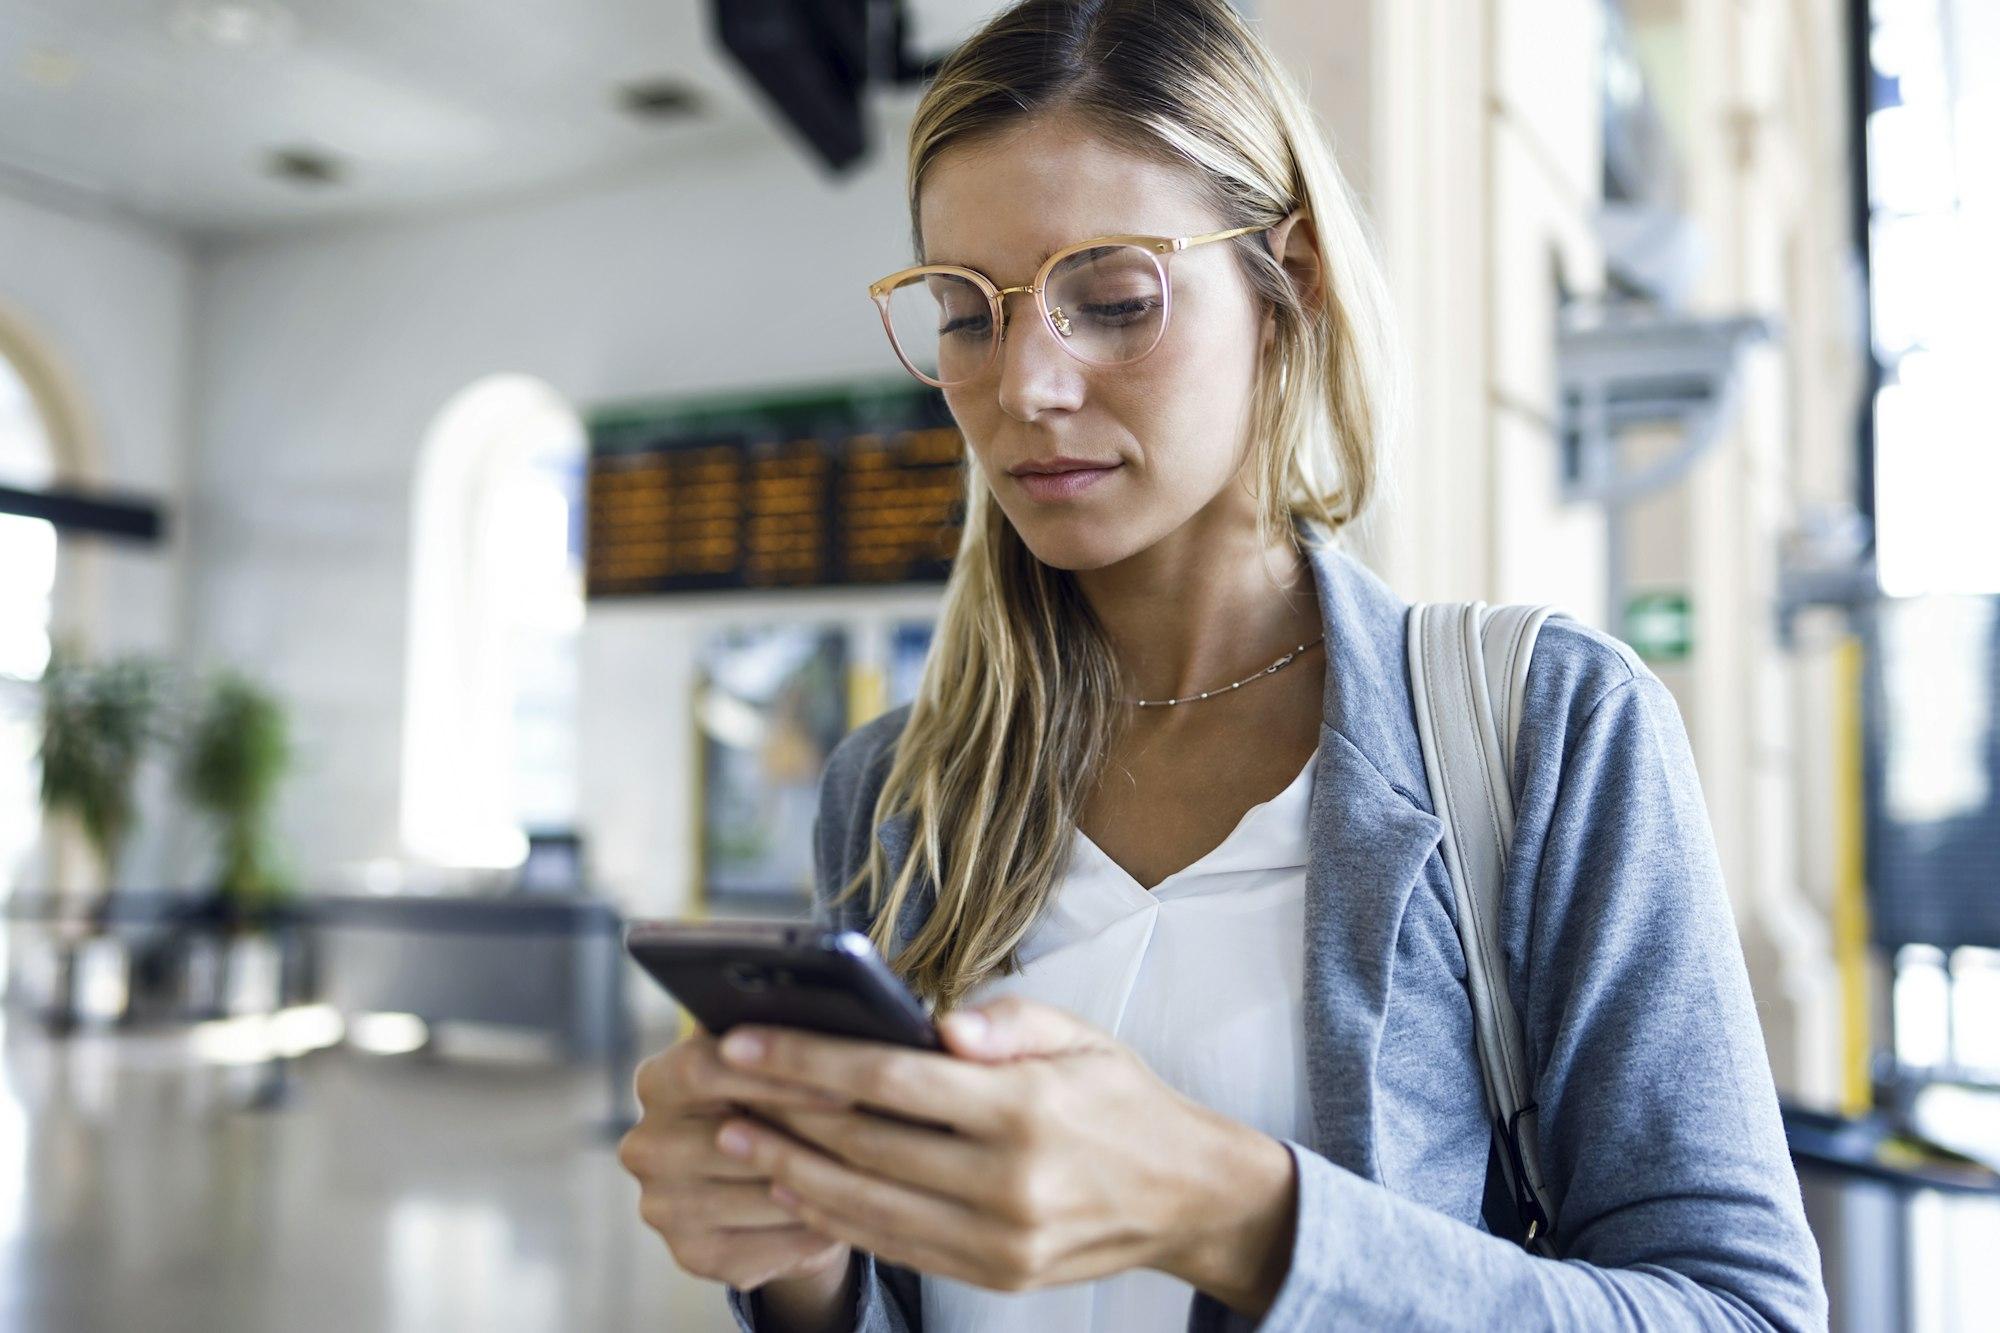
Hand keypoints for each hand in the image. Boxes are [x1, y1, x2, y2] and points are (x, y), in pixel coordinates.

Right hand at [616, 1021, 858, 1292]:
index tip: (841, 1087)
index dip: (774, 1076)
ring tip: (872, 1174)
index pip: (703, 1069)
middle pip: (732, 1139)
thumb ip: (785, 1046)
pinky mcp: (691, 1254)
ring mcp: (663, 1206)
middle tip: (872, 1137)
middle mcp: (646, 1145)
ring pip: (758, 1196)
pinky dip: (812, 1232)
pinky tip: (844, 1214)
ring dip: (820, 1188)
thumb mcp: (775, 1069)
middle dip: (808, 1138)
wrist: (773, 1187)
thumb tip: (837, 1026)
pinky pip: (766, 1246)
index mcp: (659, 1081)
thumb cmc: (782, 1109)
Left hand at [708, 995, 1296, 1307]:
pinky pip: (896, 1246)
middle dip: (782, 1114)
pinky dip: (837, 1217)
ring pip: (868, 1205)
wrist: (1187, 1196)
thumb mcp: (1079, 1038)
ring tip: (738, 1139)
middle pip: (864, 1146)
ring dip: (791, 1172)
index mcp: (1025, 1110)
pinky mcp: (995, 1277)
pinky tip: (797, 1188)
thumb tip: (937, 1023)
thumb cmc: (1120, 1101)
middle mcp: (1009, 1183)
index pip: (891, 1081)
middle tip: (720, 1088)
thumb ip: (1005, 1024)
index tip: (744, 1041)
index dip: (807, 1060)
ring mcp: (1000, 1240)